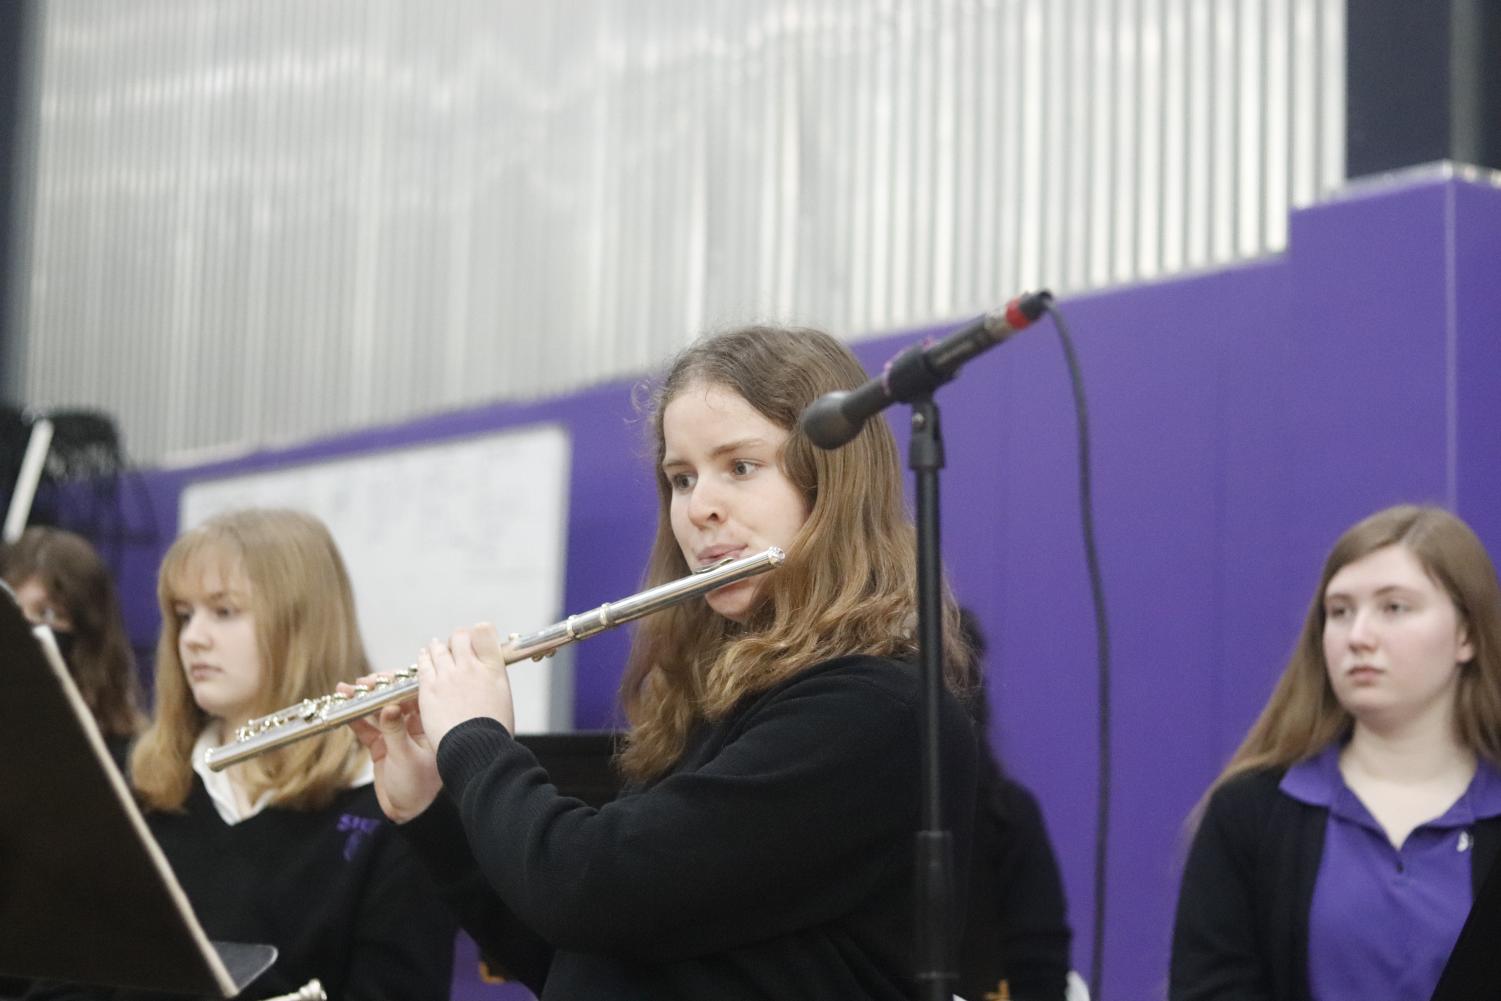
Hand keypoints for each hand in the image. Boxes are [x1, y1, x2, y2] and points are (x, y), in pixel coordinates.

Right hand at [345, 675, 441, 823]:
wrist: (409, 814)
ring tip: (345, 691)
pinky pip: (367, 729)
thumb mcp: (406, 756)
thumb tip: (389, 705)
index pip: (414, 696)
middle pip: (394, 700)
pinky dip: (355, 719)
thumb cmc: (417, 787)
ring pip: (378, 712)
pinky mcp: (381, 747)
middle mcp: (413, 727)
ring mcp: (396, 736)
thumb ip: (395, 731)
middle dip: (377, 690)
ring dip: (362, 702)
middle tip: (361, 683)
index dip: (397, 684)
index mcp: (429, 725)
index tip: (382, 678)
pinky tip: (343, 709)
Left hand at [415, 623, 517, 748]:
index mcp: (493, 668)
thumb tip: (487, 674)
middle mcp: (471, 666)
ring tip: (436, 648)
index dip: (478, 633)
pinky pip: (424, 664)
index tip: (474, 641)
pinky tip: (424, 657)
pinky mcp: (430, 687)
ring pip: (439, 649)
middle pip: (460, 637)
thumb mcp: (504, 697)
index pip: (485, 632)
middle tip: (454, 647)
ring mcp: (449, 676)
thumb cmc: (493, 730)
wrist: (475, 747)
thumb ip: (493, 679)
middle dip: (457, 640)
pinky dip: (424, 658)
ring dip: (438, 647)